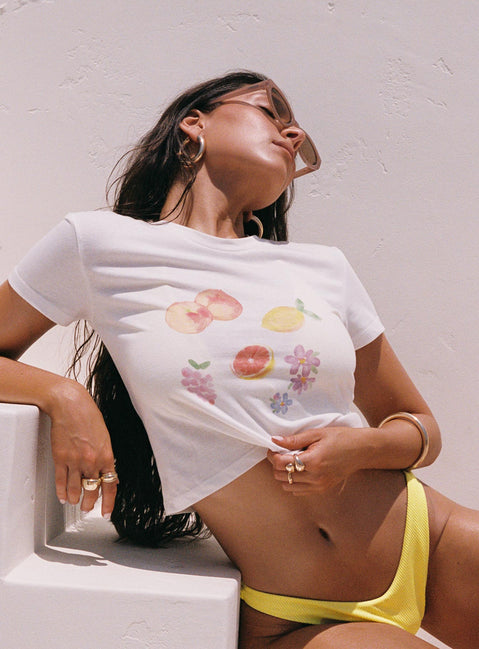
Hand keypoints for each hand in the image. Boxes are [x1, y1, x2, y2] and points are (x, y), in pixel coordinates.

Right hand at [47, 379, 116, 517]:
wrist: (71, 405)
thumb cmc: (88, 416)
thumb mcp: (105, 437)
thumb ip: (107, 457)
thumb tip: (110, 474)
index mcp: (106, 455)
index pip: (111, 485)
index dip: (109, 501)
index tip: (107, 511)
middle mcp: (92, 461)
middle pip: (92, 490)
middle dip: (90, 503)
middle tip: (87, 508)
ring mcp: (75, 461)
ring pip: (75, 489)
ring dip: (75, 499)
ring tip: (74, 502)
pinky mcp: (60, 458)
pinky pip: (61, 481)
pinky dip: (61, 492)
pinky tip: (63, 496)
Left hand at [267, 427, 362, 493]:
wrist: (361, 450)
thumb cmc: (340, 438)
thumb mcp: (317, 434)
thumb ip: (295, 439)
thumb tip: (275, 440)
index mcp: (313, 461)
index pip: (281, 463)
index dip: (273, 455)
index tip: (273, 447)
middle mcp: (315, 477)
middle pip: (281, 476)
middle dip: (276, 464)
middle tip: (281, 452)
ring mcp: (318, 486)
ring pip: (287, 485)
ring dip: (283, 474)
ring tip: (290, 461)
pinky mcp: (321, 490)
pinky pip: (298, 491)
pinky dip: (293, 481)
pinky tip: (299, 469)